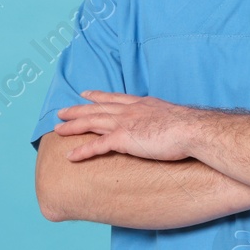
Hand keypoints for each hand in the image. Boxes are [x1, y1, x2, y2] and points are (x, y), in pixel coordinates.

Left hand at [52, 90, 200, 161]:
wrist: (192, 130)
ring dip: (73, 126)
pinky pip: (96, 146)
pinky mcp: (123, 140)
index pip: (114, 98)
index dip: (98, 96)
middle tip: (61, 112)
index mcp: (142, 104)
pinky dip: (82, 151)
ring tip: (57, 130)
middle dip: (78, 110)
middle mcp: (130, 111)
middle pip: (97, 108)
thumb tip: (168, 127)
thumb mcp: (174, 118)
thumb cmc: (189, 128)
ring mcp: (125, 124)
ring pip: (91, 123)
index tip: (85, 94)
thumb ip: (164, 120)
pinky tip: (70, 156)